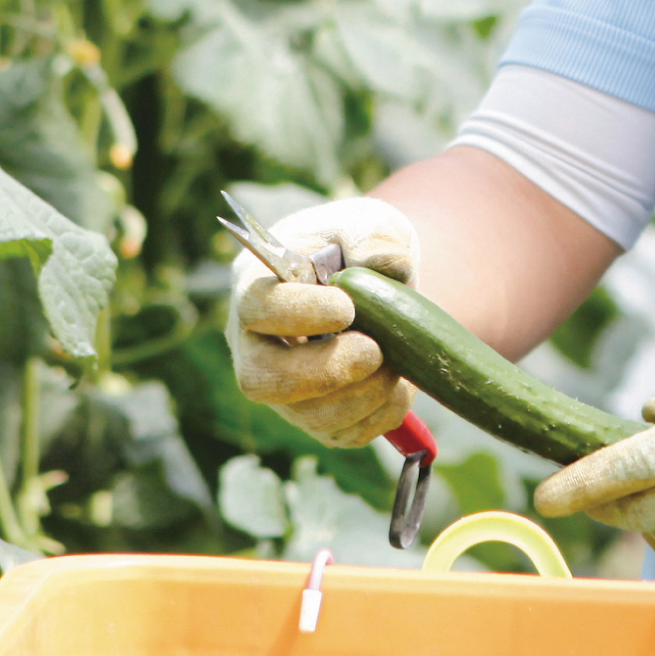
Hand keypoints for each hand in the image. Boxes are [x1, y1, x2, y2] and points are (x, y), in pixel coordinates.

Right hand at [224, 197, 420, 446]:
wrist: (375, 280)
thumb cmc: (356, 244)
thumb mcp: (368, 221)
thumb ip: (373, 235)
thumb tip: (380, 263)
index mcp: (256, 286)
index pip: (256, 308)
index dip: (298, 314)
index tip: (347, 307)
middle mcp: (257, 344)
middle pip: (261, 378)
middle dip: (322, 372)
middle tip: (373, 351)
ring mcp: (284, 386)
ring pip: (305, 415)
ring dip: (359, 397)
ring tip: (395, 365)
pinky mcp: (315, 415)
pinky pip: (340, 434)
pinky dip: (378, 415)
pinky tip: (398, 384)